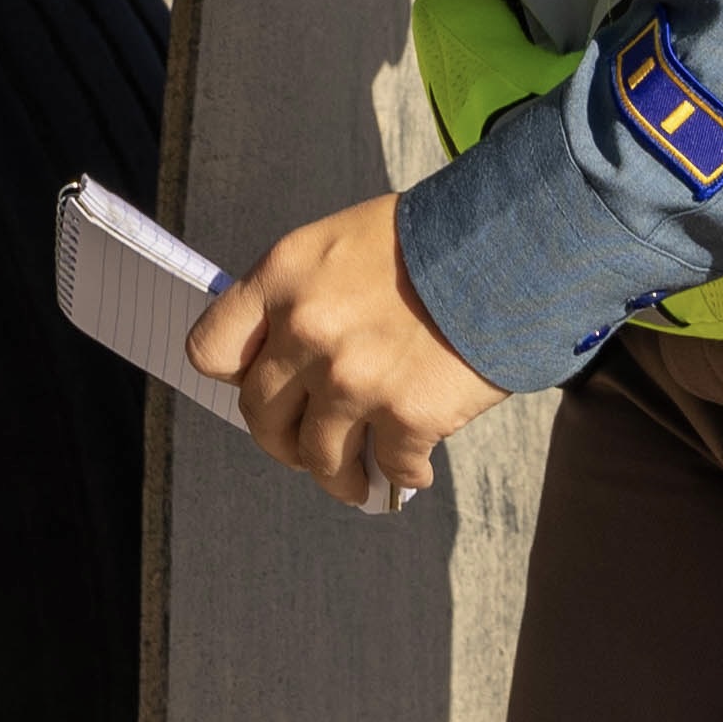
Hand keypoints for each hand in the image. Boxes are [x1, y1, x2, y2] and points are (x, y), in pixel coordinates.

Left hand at [187, 196, 507, 510]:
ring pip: (318, 456)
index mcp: (283, 279)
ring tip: (352, 482)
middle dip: (281, 441)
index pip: (210, 350)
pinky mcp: (406, 416)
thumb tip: (286, 357)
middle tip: (302, 449)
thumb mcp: (345, 244)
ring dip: (336, 476)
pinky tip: (414, 470)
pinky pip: (389, 468)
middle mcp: (306, 331)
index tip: (256, 387)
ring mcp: (353, 379)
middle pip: (261, 415)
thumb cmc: (433, 239)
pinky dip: (401, 476)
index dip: (233, 377)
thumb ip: (305, 296)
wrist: (512, 245)